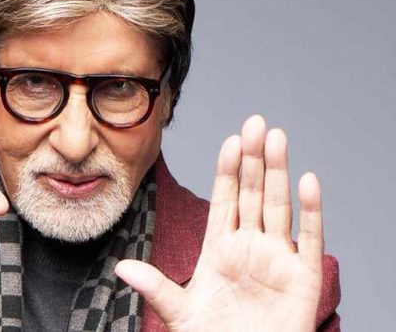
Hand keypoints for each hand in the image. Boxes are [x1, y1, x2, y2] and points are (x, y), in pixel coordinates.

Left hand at [116, 115, 323, 330]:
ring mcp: (278, 260)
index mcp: (221, 249)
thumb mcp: (180, 312)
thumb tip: (123, 267)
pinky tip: (307, 181)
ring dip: (279, 172)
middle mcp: (251, 247)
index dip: (228, 170)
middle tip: (255, 122)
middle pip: (253, 193)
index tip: (230, 141)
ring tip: (277, 137)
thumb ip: (156, 287)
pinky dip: (310, 211)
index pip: (225, 200)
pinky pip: (309, 239)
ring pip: (278, 206)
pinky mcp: (304, 279)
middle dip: (254, 158)